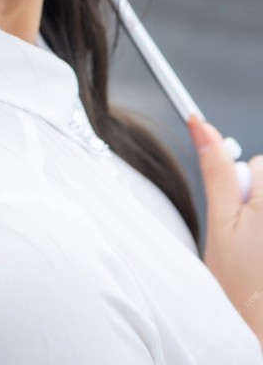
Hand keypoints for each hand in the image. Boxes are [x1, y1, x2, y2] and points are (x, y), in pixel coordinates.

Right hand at [188, 115, 262, 346]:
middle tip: (250, 239)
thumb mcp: (219, 223)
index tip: (240, 217)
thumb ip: (215, 170)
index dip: (241, 189)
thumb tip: (201, 125)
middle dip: (258, 203)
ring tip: (261, 254)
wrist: (261, 331)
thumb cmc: (242, 287)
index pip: (256, 164)